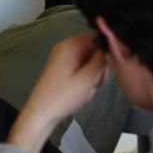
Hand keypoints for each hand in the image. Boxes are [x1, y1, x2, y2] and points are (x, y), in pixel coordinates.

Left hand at [8, 34, 108, 152]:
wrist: (42, 114)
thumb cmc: (63, 97)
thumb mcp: (88, 78)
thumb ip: (101, 60)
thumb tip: (110, 47)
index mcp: (70, 45)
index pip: (97, 38)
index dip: (106, 52)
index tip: (107, 68)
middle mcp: (66, 48)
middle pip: (94, 50)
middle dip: (99, 67)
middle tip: (94, 83)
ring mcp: (63, 59)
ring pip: (89, 62)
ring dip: (93, 76)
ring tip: (86, 89)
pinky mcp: (63, 70)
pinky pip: (82, 69)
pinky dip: (85, 80)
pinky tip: (82, 91)